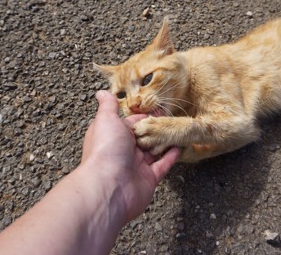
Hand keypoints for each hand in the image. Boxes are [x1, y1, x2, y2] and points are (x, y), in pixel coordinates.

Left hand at [81, 90, 179, 221]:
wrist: (108, 188)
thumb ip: (108, 106)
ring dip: (165, 141)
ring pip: (154, 150)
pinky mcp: (148, 179)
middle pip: (144, 136)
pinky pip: (162, 165)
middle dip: (156, 128)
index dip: (144, 116)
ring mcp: (137, 166)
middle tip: (173, 117)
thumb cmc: (105, 151)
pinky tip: (179, 146)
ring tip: (177, 129)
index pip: (131, 123)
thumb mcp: (106, 120)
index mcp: (113, 136)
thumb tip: (101, 92)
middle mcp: (124, 151)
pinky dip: (170, 156)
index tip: (159, 108)